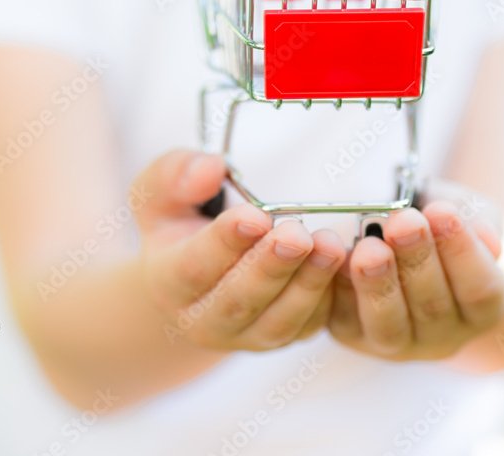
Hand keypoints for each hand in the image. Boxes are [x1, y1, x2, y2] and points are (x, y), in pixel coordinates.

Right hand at [133, 149, 345, 351]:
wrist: (189, 274)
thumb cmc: (177, 223)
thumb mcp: (159, 192)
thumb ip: (176, 175)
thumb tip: (210, 169)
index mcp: (169, 282)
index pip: (194, 267)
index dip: (225, 242)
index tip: (254, 215)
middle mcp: (204, 319)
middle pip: (239, 300)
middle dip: (272, 266)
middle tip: (297, 235)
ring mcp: (244, 334)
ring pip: (278, 320)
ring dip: (307, 284)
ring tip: (330, 246)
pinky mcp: (280, 333)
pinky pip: (307, 326)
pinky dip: (328, 299)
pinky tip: (345, 266)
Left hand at [328, 179, 503, 360]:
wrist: (401, 239)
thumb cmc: (438, 224)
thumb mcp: (465, 213)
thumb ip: (478, 220)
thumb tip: (487, 237)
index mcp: (478, 311)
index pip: (480, 291)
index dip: (463, 252)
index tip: (443, 211)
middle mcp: (440, 337)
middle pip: (432, 307)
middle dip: (416, 259)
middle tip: (403, 221)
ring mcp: (396, 342)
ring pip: (388, 325)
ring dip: (378, 284)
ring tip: (369, 247)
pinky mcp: (351, 334)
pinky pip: (341, 318)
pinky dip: (335, 286)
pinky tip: (334, 254)